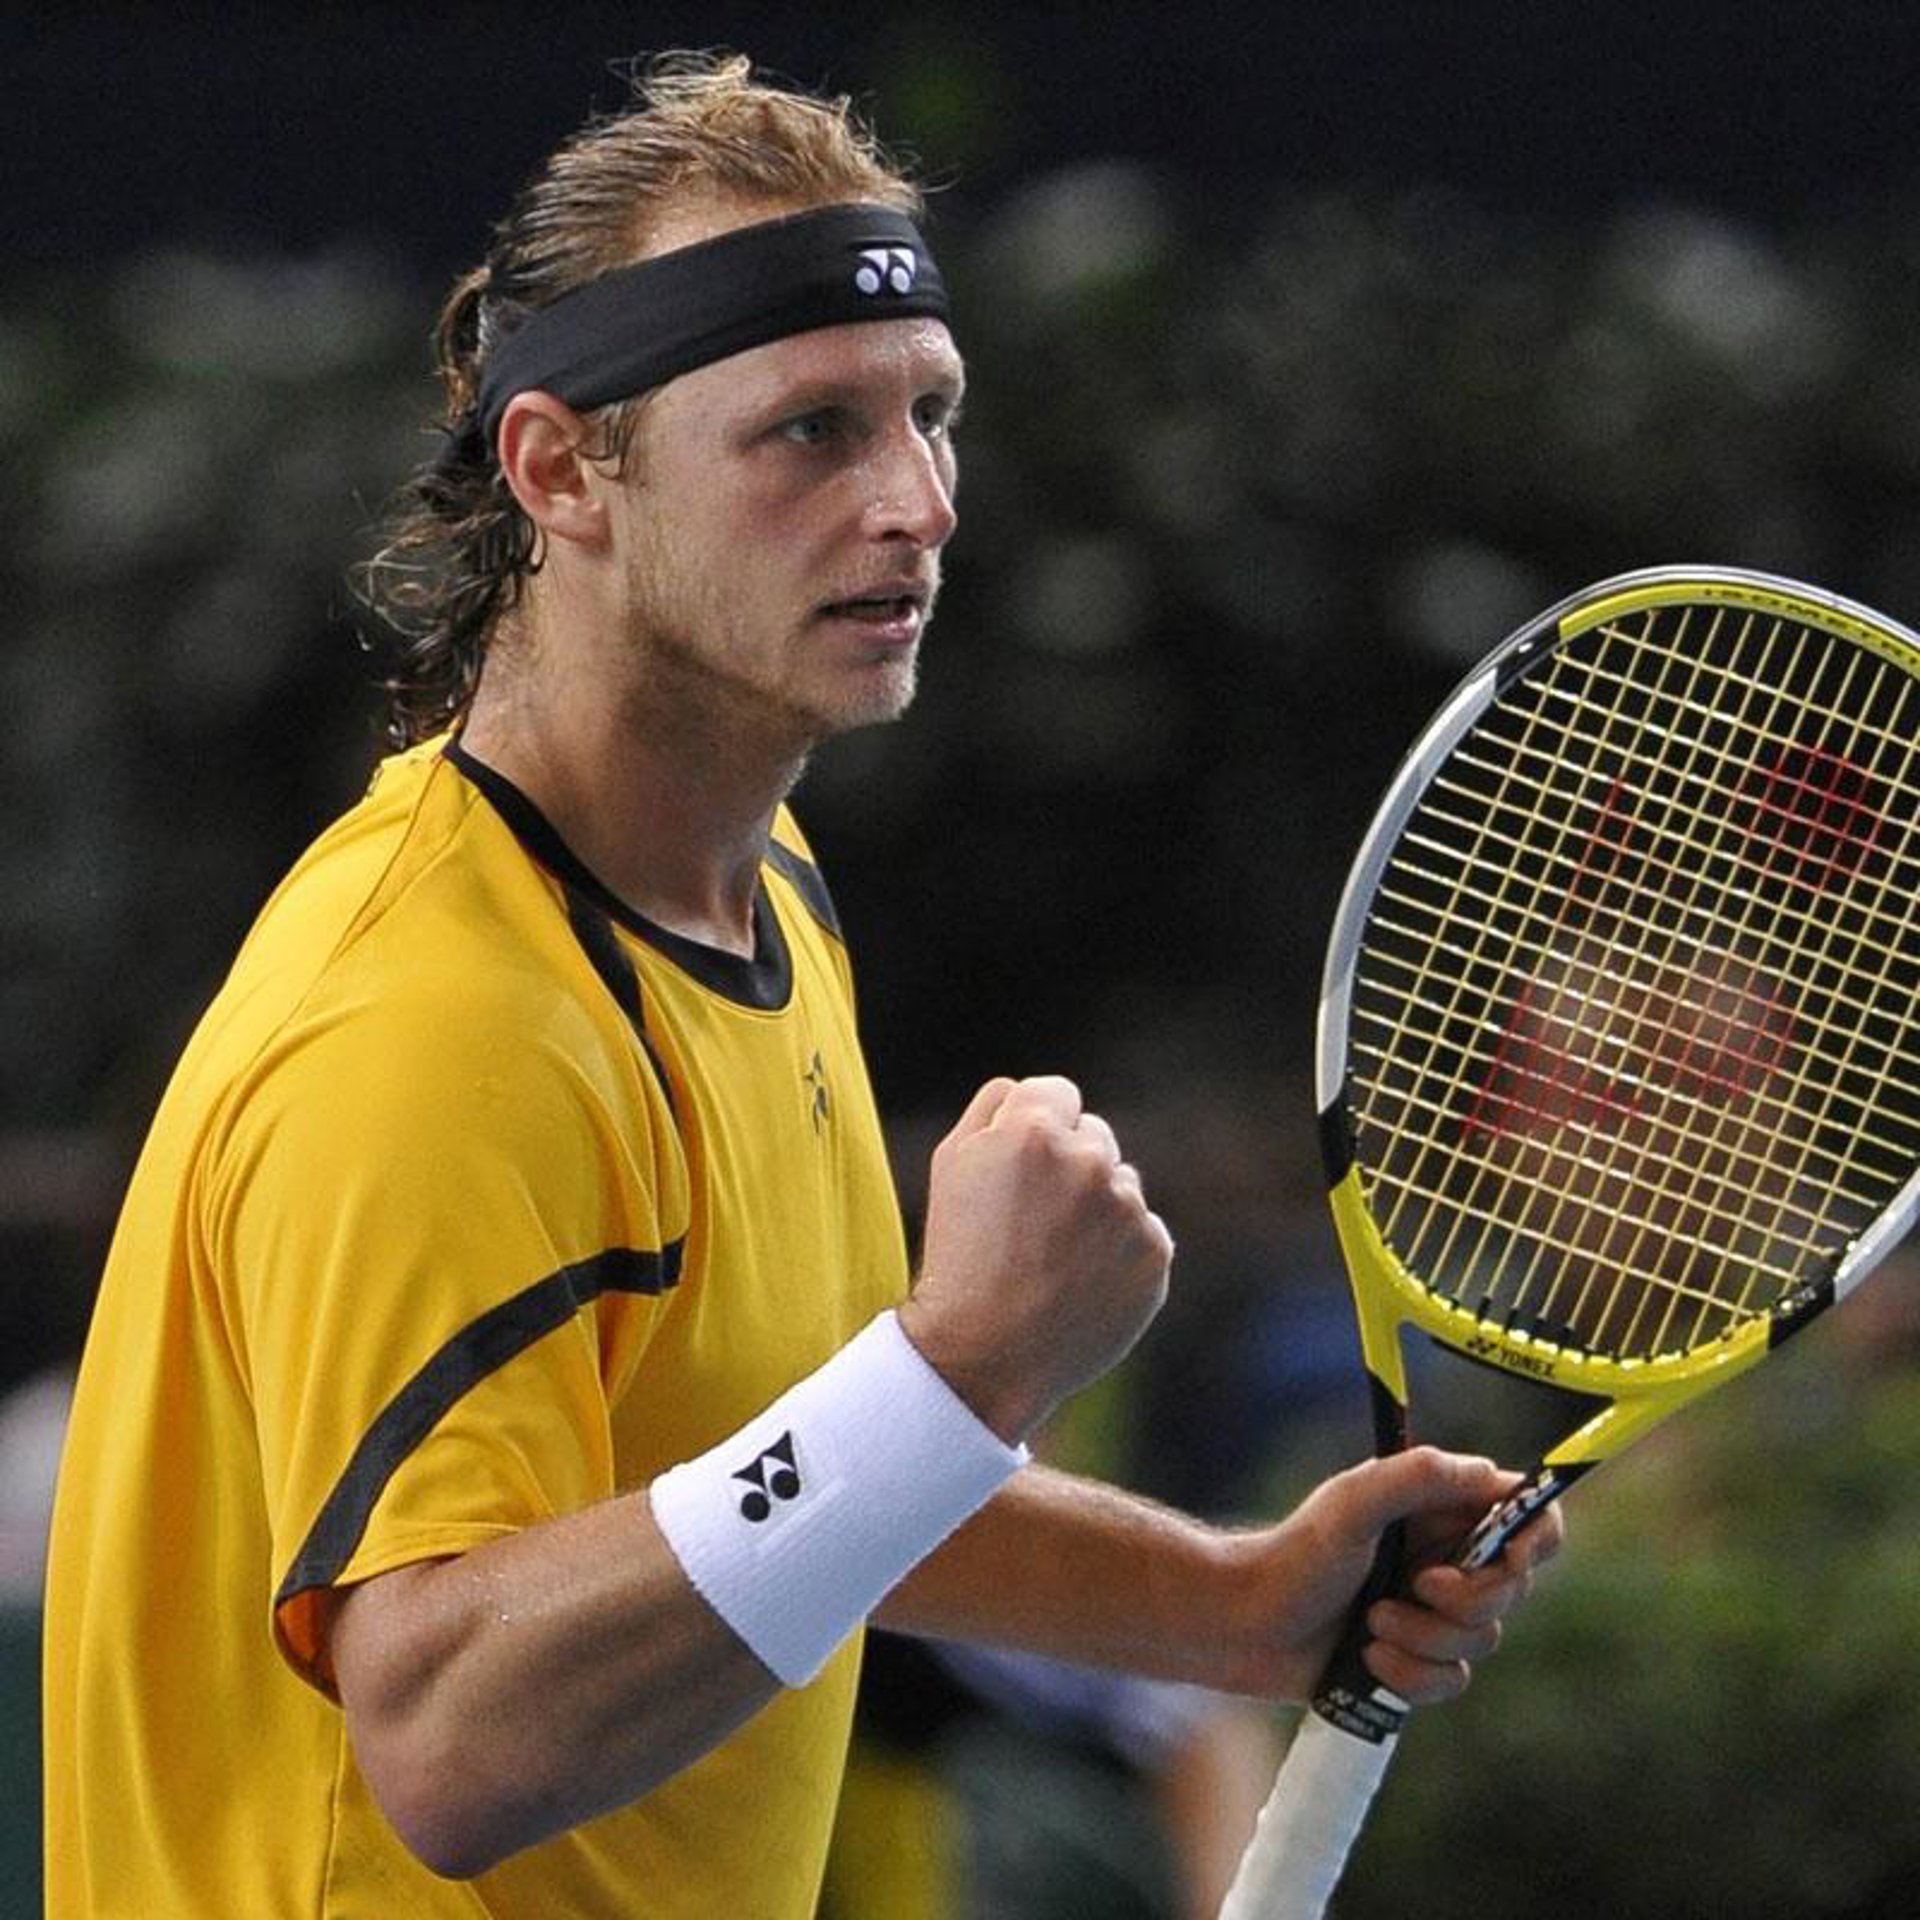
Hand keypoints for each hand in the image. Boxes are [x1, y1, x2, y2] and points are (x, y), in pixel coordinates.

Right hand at [899, 1075, 1174, 1443]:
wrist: (985, 1353)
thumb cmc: (959, 1255)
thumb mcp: (950, 1165)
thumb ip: (992, 1108)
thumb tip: (1027, 1089)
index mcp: (1033, 1130)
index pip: (1058, 1092)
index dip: (1036, 1128)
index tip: (1021, 1167)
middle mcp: (1088, 1160)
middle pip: (1094, 1135)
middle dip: (1070, 1165)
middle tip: (1033, 1220)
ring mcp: (1127, 1209)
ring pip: (1121, 1186)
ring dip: (1098, 1208)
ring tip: (1054, 1257)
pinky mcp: (1155, 1252)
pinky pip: (1143, 1233)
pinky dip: (1120, 1252)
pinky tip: (1081, 1281)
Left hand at [1215, 1447, 1564, 1705]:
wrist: (1245, 1625)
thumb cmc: (1292, 1557)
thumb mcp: (1351, 1506)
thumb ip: (1416, 1479)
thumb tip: (1488, 1475)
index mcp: (1438, 1508)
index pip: (1526, 1512)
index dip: (1536, 1535)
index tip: (1510, 1555)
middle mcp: (1445, 1557)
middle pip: (1515, 1586)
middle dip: (1469, 1597)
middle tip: (1419, 1585)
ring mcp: (1433, 1611)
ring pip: (1484, 1639)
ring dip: (1426, 1637)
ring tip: (1372, 1621)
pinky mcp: (1417, 1660)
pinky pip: (1453, 1680)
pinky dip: (1411, 1675)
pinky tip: (1368, 1658)